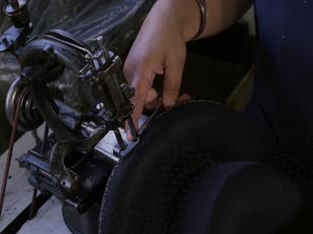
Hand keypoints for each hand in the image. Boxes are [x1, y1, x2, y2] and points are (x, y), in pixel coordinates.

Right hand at [123, 0, 199, 138]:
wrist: (162, 20)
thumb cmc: (169, 38)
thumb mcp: (176, 64)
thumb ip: (171, 87)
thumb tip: (169, 106)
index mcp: (140, 71)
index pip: (134, 101)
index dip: (133, 119)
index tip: (132, 134)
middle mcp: (130, 73)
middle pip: (141, 100)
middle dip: (160, 104)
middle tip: (182, 100)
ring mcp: (130, 71)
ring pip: (143, 95)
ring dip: (159, 97)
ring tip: (180, 92)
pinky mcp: (133, 70)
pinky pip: (142, 87)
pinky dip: (154, 89)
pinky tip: (166, 85)